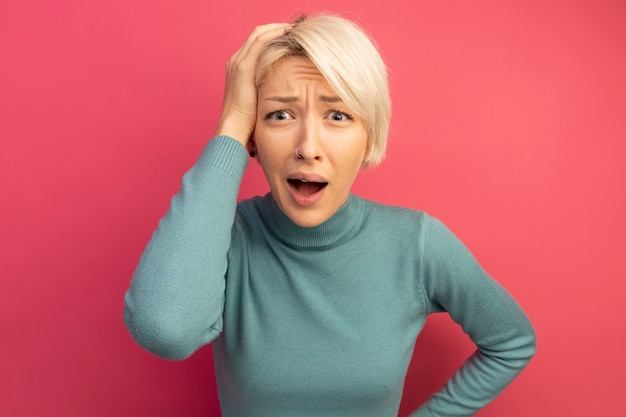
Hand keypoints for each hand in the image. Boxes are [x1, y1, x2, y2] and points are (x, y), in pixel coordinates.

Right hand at [214, 23, 291, 146]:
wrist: (234, 127)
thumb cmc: (248, 120)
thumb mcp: (259, 98)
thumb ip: (268, 88)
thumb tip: (286, 88)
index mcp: (238, 67)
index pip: (257, 43)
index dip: (274, 35)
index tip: (291, 36)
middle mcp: (235, 60)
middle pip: (258, 34)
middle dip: (277, 28)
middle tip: (296, 28)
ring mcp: (238, 62)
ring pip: (259, 34)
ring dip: (278, 28)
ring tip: (295, 28)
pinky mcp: (243, 67)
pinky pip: (260, 42)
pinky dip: (275, 35)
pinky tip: (289, 35)